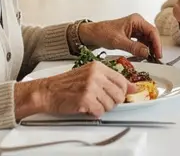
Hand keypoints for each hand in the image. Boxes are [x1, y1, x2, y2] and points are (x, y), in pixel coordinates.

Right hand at [15, 61, 135, 118]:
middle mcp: (96, 75)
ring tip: (91, 103)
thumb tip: (132, 88)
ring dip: (102, 108)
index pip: (121, 80)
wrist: (46, 91)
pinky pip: (100, 112)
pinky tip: (86, 108)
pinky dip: (94, 113)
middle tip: (101, 101)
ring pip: (110, 104)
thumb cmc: (65, 84)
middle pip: (119, 94)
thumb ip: (110, 80)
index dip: (124, 91)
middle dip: (112, 102)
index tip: (125, 95)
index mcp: (98, 67)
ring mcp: (91, 86)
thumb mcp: (89, 75)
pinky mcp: (86, 99)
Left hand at [78, 14, 162, 59]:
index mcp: (136, 20)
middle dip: (154, 46)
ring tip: (150, 58)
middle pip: (151, 35)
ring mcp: (135, 29)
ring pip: (147, 39)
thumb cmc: (102, 33)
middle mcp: (137, 23)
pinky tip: (143, 55)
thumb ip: (133, 47)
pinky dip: (143, 49)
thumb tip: (146, 53)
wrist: (92, 34)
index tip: (158, 54)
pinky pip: (141, 42)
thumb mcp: (118, 41)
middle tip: (156, 58)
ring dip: (149, 49)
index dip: (157, 43)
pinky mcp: (132, 35)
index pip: (152, 31)